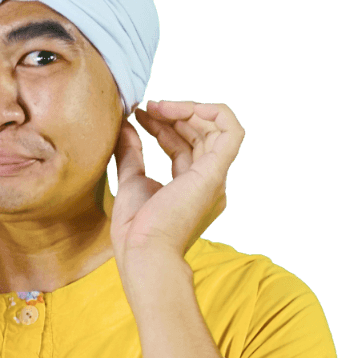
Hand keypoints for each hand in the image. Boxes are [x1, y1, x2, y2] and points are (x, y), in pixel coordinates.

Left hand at [110, 100, 244, 266]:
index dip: (163, 126)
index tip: (139, 115)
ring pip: (216, 130)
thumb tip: (126, 124)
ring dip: (187, 110)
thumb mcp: (130, 180)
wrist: (144, 251)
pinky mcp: (214, 174)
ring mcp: (214, 178)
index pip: (184, 147)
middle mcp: (208, 183)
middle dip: (174, 115)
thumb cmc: (136, 229)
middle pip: (200, 136)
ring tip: (156, 106)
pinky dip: (215, 112)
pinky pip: (231, 132)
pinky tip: (186, 107)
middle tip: (146, 107)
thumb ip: (131, 152)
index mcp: (191, 189)